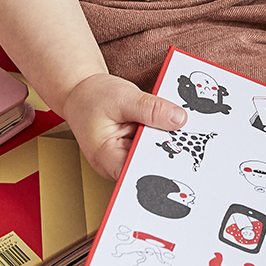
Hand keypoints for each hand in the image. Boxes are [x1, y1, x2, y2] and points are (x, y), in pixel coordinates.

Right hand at [59, 72, 187, 181]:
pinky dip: (159, 136)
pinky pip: (150, 148)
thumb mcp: (123, 97)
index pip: (137, 174)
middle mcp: (115, 164)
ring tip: (174, 127)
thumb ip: (151, 109)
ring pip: (152, 157)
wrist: (80, 92)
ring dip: (164, 143)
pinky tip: (165, 126)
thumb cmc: (91, 97)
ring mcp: (124, 158)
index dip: (160, 170)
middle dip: (167, 152)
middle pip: (148, 166)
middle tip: (184, 137)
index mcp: (106, 157)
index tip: (180, 160)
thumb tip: (178, 120)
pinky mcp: (132, 150)